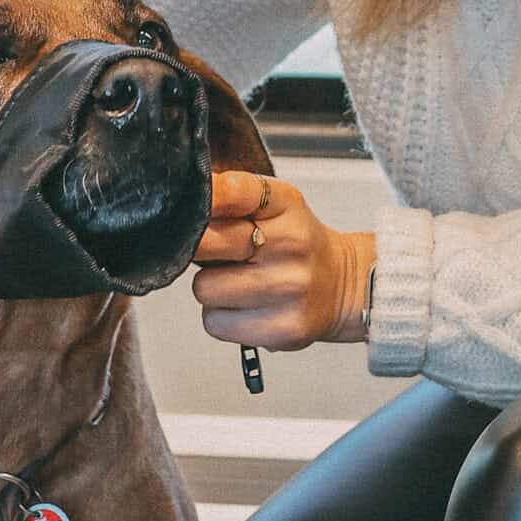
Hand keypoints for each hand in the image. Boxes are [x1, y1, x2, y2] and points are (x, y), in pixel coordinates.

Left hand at [191, 170, 374, 351]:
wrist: (342, 285)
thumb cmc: (296, 244)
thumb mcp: (274, 205)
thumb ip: (230, 197)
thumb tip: (179, 198)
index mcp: (285, 204)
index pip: (232, 191)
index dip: (202, 198)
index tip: (190, 204)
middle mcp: (292, 243)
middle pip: (205, 242)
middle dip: (198, 247)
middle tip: (217, 251)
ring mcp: (289, 288)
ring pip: (203, 288)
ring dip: (211, 287)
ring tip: (237, 282)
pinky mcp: (282, 329)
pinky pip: (215, 322)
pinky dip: (222, 317)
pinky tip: (246, 306)